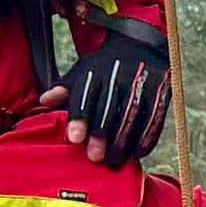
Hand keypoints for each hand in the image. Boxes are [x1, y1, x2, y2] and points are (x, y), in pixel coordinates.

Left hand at [58, 15, 173, 165]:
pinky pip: (155, 118)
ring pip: (133, 117)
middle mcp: (119, 75)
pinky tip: (137, 153)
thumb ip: (64, 88)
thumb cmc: (105, 66)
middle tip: (95, 158)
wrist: (140, 44)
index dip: (80, 118)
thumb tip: (44, 102)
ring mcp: (142, 83)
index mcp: (95, 71)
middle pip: (109, 109)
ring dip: (123, 142)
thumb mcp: (82, 71)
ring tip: (114, 162)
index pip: (85, 96)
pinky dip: (146, 137)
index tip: (75, 139)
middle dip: (101, 135)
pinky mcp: (161, 91)